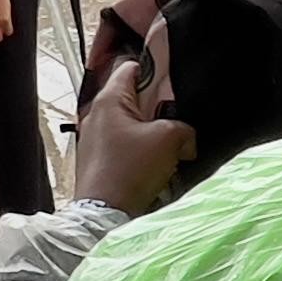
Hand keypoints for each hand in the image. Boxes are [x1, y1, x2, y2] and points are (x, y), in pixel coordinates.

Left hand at [69, 59, 195, 213]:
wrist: (105, 213)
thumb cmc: (129, 171)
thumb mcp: (168, 140)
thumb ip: (184, 129)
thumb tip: (186, 139)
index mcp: (109, 100)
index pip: (132, 67)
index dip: (156, 68)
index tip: (172, 81)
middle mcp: (97, 114)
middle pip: (135, 97)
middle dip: (159, 109)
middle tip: (174, 121)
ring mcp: (95, 137)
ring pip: (132, 123)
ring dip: (152, 133)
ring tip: (166, 148)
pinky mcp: (99, 158)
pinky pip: (126, 145)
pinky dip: (142, 151)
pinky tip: (155, 166)